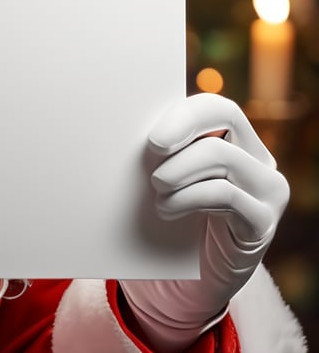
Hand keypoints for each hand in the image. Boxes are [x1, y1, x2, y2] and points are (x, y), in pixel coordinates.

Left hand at [120, 92, 288, 351]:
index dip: (184, 112)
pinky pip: (226, 195)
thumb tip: (120, 126)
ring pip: (222, 154)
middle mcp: (257, 160)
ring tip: (156, 187)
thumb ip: (161, 153)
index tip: (152, 133)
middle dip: (183, 125)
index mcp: (235, 141)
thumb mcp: (166, 179)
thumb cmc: (172, 218)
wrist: (190, 280)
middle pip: (228, 115)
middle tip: (153, 147)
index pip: (216, 107)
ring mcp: (266, 190)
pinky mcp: (262, 222)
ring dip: (178, 169)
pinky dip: (188, 198)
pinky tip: (166, 208)